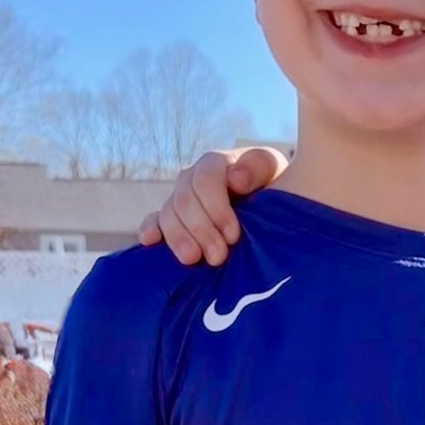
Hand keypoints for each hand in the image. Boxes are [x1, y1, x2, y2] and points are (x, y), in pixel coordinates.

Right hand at [137, 146, 287, 266]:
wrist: (271, 206)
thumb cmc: (275, 186)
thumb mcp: (272, 170)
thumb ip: (257, 167)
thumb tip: (235, 180)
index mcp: (216, 164)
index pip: (205, 179)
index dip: (216, 207)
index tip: (234, 235)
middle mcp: (192, 178)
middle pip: (184, 201)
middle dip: (200, 230)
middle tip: (218, 257)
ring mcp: (180, 199)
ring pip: (168, 214)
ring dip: (178, 238)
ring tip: (193, 259)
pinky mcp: (173, 219)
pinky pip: (154, 221)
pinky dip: (150, 230)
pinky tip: (149, 241)